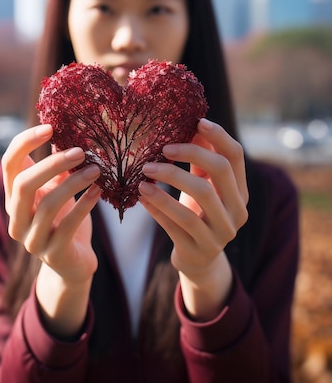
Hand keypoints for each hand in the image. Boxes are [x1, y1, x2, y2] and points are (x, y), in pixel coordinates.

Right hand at [2, 124, 100, 335]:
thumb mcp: (59, 189)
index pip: (9, 164)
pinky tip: (99, 190)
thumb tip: (68, 129)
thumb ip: (59, 166)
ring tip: (97, 169)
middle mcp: (16, 218)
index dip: (25, 142)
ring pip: (47, 205)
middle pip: (23, 184)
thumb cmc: (64, 219)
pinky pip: (67, 226)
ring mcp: (31, 239)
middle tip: (80, 151)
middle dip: (52, 165)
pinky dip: (84, 206)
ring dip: (74, 183)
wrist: (71, 264)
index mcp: (14, 197)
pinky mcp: (53, 254)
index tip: (50, 127)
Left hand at [139, 118, 247, 319]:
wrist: (198, 260)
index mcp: (240, 192)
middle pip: (219, 172)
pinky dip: (157, 207)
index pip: (235, 156)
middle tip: (162, 148)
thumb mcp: (203, 186)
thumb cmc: (198, 213)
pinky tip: (141, 196)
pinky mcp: (199, 250)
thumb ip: (201, 160)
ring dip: (167, 180)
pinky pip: (175, 224)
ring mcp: (220, 234)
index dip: (218, 136)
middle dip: (190, 154)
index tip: (196, 122)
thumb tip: (194, 124)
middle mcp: (237, 212)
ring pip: (197, 199)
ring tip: (144, 171)